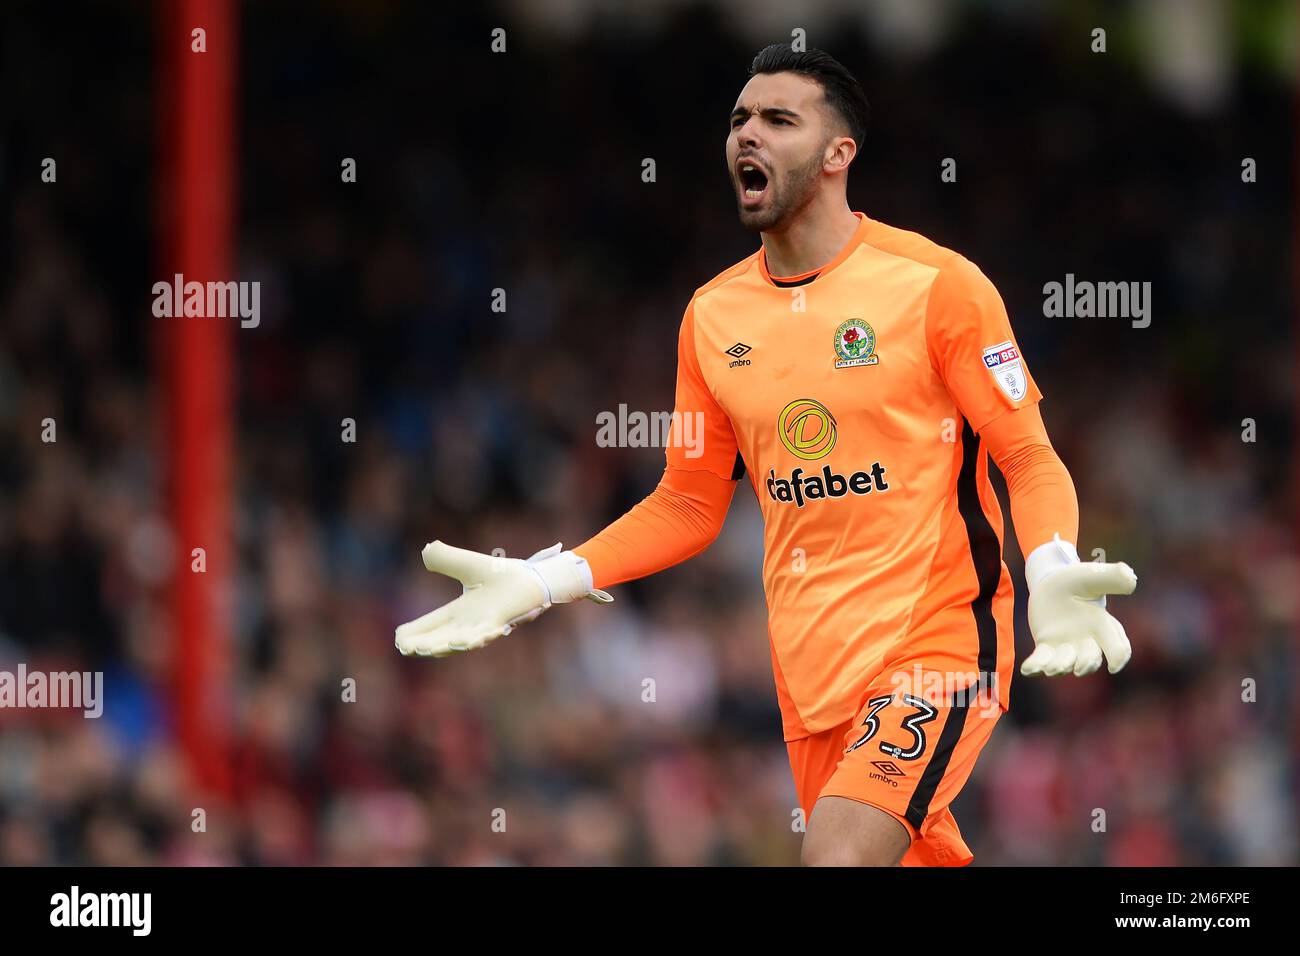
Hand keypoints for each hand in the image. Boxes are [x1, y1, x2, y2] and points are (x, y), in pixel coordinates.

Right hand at [395, 541, 611, 657]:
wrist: (532, 578)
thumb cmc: (505, 575)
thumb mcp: (469, 566)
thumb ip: (446, 559)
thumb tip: (425, 551)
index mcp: (459, 613)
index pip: (431, 625)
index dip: (415, 633)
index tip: (397, 639)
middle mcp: (471, 624)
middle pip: (441, 638)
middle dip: (423, 645)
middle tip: (405, 648)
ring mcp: (486, 626)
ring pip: (461, 642)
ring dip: (443, 646)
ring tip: (425, 650)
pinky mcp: (502, 622)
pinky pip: (486, 633)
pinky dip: (475, 639)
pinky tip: (460, 643)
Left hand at [1023, 537, 1136, 676]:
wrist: (1053, 583)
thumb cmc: (1078, 581)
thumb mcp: (1093, 576)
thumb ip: (1113, 576)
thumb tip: (1131, 580)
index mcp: (1103, 626)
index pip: (1118, 648)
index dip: (1118, 658)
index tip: (1114, 667)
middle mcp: (1086, 641)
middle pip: (1090, 661)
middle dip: (1086, 664)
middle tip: (1079, 668)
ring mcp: (1065, 646)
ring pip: (1065, 664)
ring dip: (1059, 667)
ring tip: (1051, 668)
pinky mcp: (1046, 646)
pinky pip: (1040, 661)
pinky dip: (1035, 666)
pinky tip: (1028, 669)